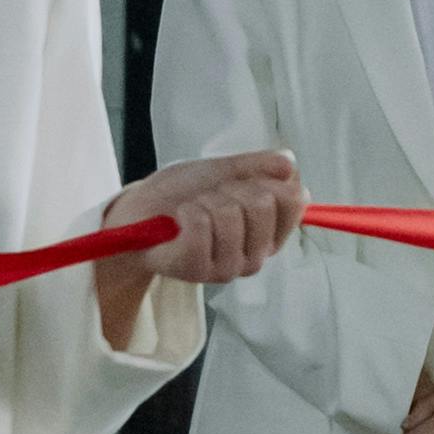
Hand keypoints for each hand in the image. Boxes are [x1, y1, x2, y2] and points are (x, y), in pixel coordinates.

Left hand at [94, 147, 298, 339]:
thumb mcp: (224, 170)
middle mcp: (256, 255)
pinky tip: (179, 221)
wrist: (139, 214)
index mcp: (270, 232)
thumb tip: (289, 162)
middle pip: (263, 202)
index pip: (294, 200)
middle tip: (209, 197)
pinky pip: (201, 226)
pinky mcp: (199, 271)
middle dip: (230, 187)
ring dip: (204, 200)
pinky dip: (185, 213)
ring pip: (231, 213)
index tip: (240, 182)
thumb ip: (259, 166)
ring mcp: (229, 267)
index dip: (264, 179)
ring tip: (191, 211)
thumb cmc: (182, 194)